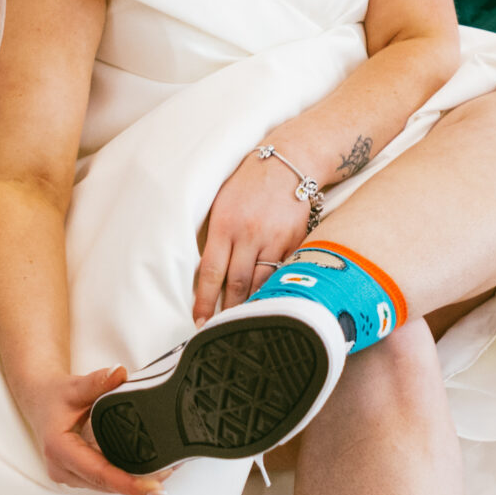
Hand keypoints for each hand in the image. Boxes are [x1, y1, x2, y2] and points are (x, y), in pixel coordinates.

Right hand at [20, 366, 162, 494]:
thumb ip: (97, 381)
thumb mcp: (75, 386)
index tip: (152, 486)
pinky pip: (103, 482)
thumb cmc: (54, 397)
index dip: (126, 482)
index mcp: (59, 449)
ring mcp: (68, 475)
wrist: (40, 402)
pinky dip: (124, 478)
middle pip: (105, 484)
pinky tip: (146, 472)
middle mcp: (61, 468)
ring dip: (132, 483)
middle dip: (137, 483)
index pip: (98, 472)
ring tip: (164, 472)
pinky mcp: (77, 476)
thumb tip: (118, 373)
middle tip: (170, 473)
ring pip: (105, 487)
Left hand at [195, 148, 311, 321]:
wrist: (290, 162)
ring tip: (244, 325)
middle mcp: (250, 234)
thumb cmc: (248, 183)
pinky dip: (275, 290)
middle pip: (237, 284)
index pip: (211, 272)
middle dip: (228, 312)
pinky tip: (270, 304)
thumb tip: (205, 275)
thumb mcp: (222, 204)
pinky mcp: (296, 241)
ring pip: (261, 283)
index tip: (200, 322)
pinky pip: (283, 273)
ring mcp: (275, 239)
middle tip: (220, 332)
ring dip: (252, 306)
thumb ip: (214, 237)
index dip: (204, 301)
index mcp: (225, 225)